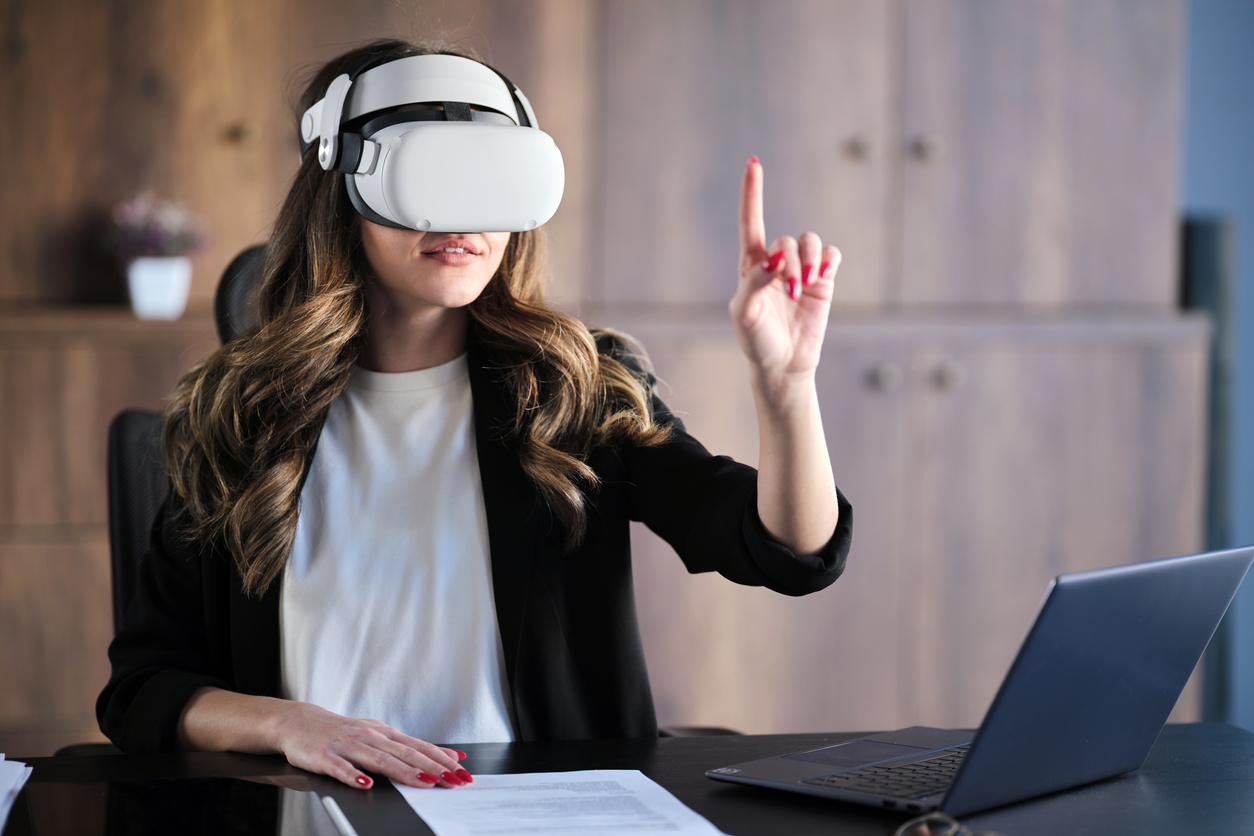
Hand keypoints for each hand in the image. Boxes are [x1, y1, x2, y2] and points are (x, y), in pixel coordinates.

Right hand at [272, 701, 472, 790]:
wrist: (299, 721)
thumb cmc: (343, 732)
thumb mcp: (379, 735)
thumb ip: (410, 747)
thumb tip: (448, 755)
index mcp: (385, 734)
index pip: (419, 748)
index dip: (442, 760)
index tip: (462, 771)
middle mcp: (370, 737)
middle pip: (405, 754)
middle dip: (432, 768)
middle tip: (453, 780)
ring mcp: (348, 746)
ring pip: (379, 760)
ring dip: (403, 772)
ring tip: (424, 783)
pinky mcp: (325, 756)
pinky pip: (341, 768)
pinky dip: (353, 776)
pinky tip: (365, 785)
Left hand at [728, 157, 839, 382]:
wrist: (783, 365)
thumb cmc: (756, 340)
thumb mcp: (745, 313)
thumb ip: (755, 281)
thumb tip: (775, 258)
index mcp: (751, 266)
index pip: (750, 222)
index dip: (752, 193)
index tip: (753, 163)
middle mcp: (776, 263)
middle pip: (786, 240)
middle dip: (791, 263)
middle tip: (792, 290)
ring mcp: (801, 271)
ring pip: (810, 242)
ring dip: (810, 260)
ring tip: (807, 285)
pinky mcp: (823, 282)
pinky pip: (832, 256)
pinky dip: (829, 261)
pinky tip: (823, 277)